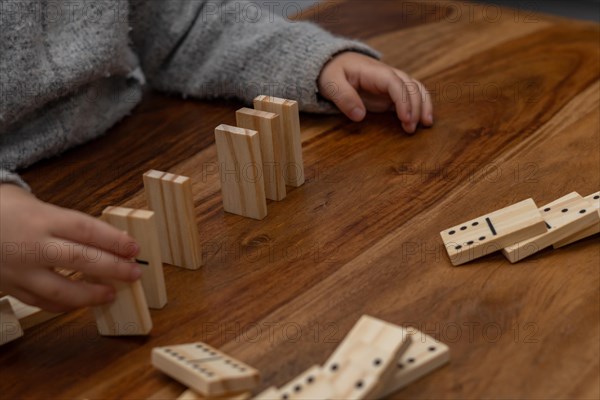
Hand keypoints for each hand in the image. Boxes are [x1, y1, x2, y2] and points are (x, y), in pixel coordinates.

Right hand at [0, 184, 141, 311]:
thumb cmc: (4, 209)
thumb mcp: (36, 205)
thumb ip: (67, 222)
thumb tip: (107, 237)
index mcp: (42, 219)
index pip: (86, 229)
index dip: (114, 240)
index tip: (134, 248)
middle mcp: (32, 245)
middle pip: (80, 259)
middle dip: (112, 268)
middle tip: (135, 272)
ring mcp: (19, 269)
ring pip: (60, 289)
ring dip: (91, 294)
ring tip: (112, 293)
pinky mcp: (9, 286)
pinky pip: (41, 302)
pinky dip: (64, 305)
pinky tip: (81, 303)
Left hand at [318, 52, 432, 132]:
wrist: (333, 64)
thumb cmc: (332, 72)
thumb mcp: (331, 83)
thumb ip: (344, 98)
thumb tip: (359, 116)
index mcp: (374, 72)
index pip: (395, 83)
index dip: (403, 100)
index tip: (404, 118)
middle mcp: (388, 75)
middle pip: (410, 86)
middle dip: (415, 106)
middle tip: (411, 128)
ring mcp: (391, 84)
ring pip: (416, 89)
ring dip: (423, 105)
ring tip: (425, 125)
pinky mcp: (391, 93)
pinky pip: (411, 97)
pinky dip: (420, 106)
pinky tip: (421, 121)